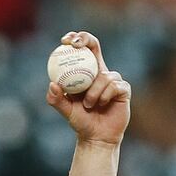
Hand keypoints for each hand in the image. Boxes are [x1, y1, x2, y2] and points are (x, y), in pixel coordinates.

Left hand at [46, 31, 130, 145]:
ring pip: (103, 75)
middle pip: (94, 47)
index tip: (65, 40)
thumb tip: (52, 84)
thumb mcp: (65, 109)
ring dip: (93, 91)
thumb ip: (56, 98)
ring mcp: (113, 80)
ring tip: (88, 105)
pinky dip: (104, 95)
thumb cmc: (80, 121)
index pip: (82, 49)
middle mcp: (100, 72)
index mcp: (85, 72)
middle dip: (85, 39)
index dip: (75, 39)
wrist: (97, 136)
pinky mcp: (124, 89)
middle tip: (74, 44)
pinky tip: (101, 104)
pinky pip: (114, 86)